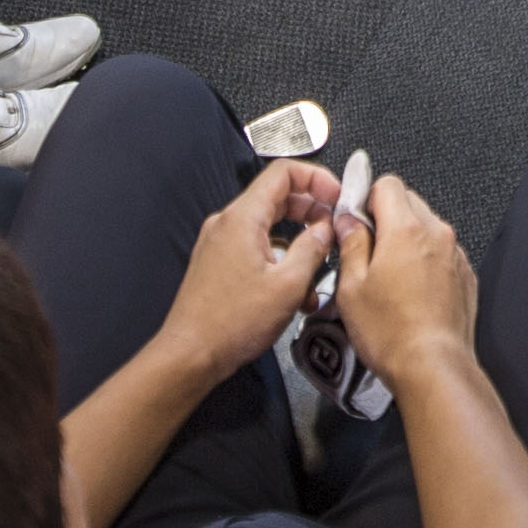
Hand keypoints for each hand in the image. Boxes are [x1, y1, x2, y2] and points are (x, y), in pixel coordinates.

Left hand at [155, 161, 344, 386]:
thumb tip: (326, 229)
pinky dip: (280, 259)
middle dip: (311, 210)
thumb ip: (313, 248)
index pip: (283, 172)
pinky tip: (295, 290)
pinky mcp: (219, 264)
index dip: (317, 178)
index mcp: (242, 218)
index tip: (337, 196)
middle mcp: (227, 224)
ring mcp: (221, 244)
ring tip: (318, 268)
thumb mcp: (288, 285)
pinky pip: (257, 248)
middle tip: (334, 228)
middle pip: (278, 197)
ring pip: (270, 226)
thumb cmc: (230, 323)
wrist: (190, 355)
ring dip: (299, 241)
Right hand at [345, 172, 479, 381]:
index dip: (365, 198)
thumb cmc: (393, 334)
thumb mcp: (352, 288)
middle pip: (408, 202)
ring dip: (407, 241)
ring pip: (426, 228)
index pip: (387, 184)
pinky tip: (409, 291)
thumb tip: (349, 223)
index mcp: (407, 230)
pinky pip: (441, 253)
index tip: (354, 219)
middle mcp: (437, 235)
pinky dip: (425, 261)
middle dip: (385, 218)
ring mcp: (455, 255)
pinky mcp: (465, 276)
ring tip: (388, 278)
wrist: (433, 367)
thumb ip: (351, 244)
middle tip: (366, 251)